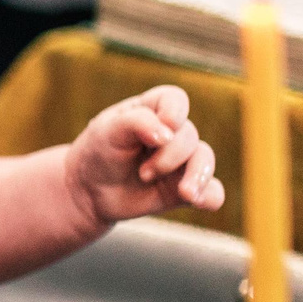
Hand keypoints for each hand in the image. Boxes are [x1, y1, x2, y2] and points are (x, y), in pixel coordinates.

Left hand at [64, 86, 224, 224]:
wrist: (90, 191)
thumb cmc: (98, 152)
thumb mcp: (106, 132)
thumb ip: (136, 123)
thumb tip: (167, 134)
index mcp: (153, 109)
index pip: (175, 100)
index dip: (173, 114)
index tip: (159, 135)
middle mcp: (173, 133)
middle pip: (189, 136)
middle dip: (168, 157)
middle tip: (143, 174)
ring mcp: (181, 161)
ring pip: (205, 160)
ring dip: (197, 175)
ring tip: (185, 193)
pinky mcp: (184, 189)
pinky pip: (211, 192)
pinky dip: (210, 196)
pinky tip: (198, 201)